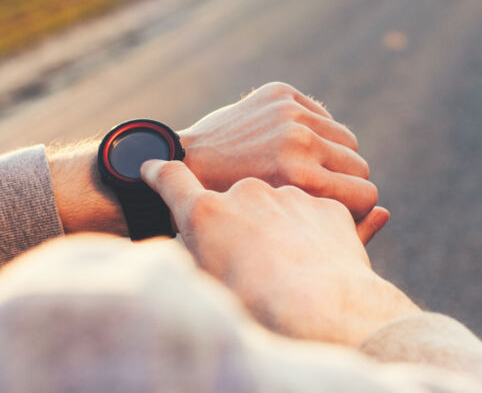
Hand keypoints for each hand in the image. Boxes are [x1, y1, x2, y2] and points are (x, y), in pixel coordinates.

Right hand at [141, 160, 419, 346]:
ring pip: (280, 209)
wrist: (322, 313)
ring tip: (292, 274)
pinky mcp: (328, 206)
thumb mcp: (208, 288)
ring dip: (281, 230)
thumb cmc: (258, 312)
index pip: (172, 180)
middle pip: (237, 201)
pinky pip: (317, 218)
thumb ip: (199, 257)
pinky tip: (320, 269)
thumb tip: (198, 248)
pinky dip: (315, 237)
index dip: (160, 173)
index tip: (153, 168)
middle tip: (254, 263)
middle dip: (242, 223)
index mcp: (206, 214)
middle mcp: (246, 193)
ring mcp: (290, 196)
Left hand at [180, 82, 387, 241]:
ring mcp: (289, 112)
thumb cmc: (236, 209)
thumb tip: (386, 212)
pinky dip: (314, 132)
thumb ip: (337, 224)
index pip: (367, 194)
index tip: (337, 214)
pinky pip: (322, 116)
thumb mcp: (285, 226)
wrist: (187, 162)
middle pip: (360, 165)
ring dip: (333, 156)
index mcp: (301, 177)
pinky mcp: (281, 93)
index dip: (355, 209)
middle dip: (346, 182)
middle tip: (320, 194)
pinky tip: (288, 148)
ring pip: (346, 139)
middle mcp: (299, 139)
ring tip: (307, 172)